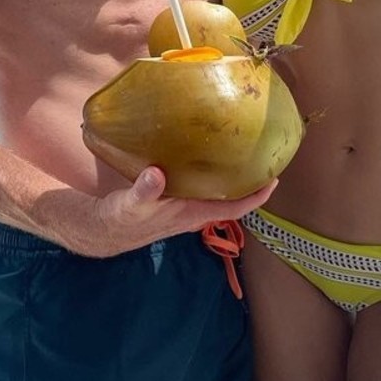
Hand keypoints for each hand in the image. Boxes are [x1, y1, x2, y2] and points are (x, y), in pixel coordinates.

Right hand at [92, 167, 276, 255]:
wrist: (105, 229)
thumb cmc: (122, 219)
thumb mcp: (131, 206)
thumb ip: (144, 191)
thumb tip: (156, 175)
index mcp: (192, 214)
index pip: (236, 208)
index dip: (257, 196)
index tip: (275, 178)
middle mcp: (195, 212)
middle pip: (233, 199)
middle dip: (250, 182)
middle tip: (263, 156)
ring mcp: (186, 207)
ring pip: (218, 193)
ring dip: (231, 177)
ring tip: (242, 150)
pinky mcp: (175, 199)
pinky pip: (201, 186)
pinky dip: (209, 172)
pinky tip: (205, 153)